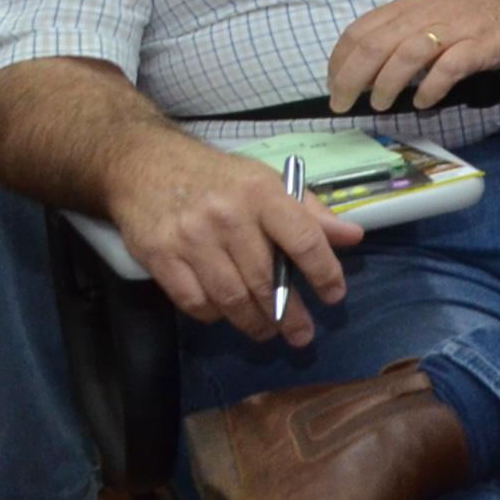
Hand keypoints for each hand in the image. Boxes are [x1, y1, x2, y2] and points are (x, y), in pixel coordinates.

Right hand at [106, 131, 360, 343]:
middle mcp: (228, 217)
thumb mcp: (268, 181)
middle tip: (302, 335)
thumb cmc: (218, 177)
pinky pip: (193, 301)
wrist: (146, 165)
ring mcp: (191, 239)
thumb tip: (352, 237)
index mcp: (262, 194)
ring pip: (230, 296)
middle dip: (288, 313)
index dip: (324, 272)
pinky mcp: (160, 257)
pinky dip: (213, 315)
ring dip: (253, 322)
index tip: (334, 296)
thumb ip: (310, 212)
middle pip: (265, 278)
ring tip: (267, 332)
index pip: (303, 239)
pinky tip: (225, 315)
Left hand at [325, 0, 499, 114]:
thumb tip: (358, 73)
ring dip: (386, 83)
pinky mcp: (478, 46)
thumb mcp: (422, 16)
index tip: (333, 85)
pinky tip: (422, 101)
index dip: (339, 61)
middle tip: (342, 104)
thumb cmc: (464, 17)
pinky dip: (430, 86)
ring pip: (408, 54)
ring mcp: (452, 30)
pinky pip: (449, 67)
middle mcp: (424, 15)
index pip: (360, 31)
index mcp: (406, 7)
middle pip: (376, 44)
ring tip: (380, 104)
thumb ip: (392, 36)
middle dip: (352, 78)